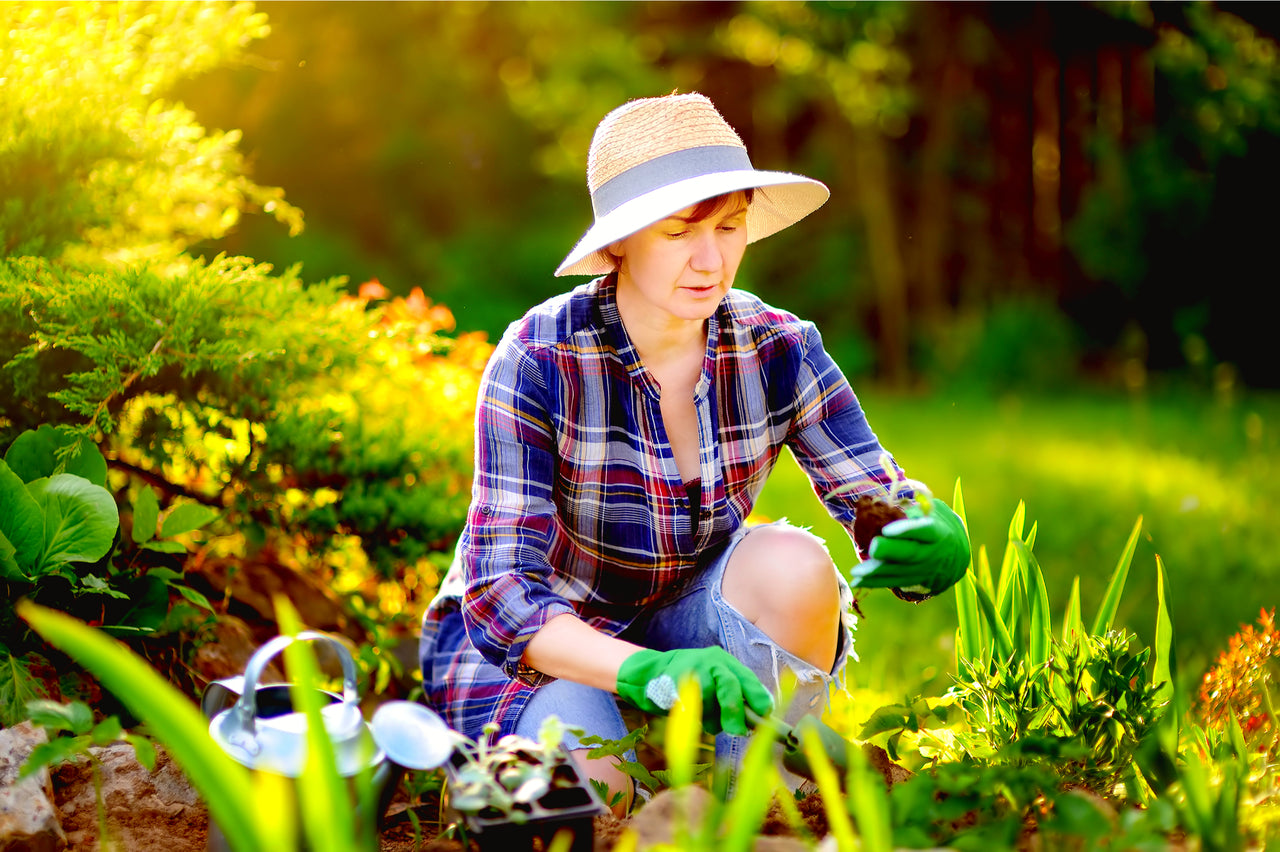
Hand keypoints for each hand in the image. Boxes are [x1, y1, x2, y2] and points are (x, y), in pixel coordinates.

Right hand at [616, 647, 772, 735]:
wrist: (652, 671)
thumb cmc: (694, 680)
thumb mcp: (717, 679)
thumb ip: (736, 694)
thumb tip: (761, 717)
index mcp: (726, 662)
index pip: (747, 678)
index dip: (758, 697)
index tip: (765, 714)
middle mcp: (711, 662)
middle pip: (729, 685)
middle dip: (734, 711)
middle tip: (737, 731)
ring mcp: (691, 671)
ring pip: (709, 700)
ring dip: (711, 719)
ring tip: (708, 721)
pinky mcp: (673, 683)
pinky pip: (689, 706)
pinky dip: (694, 717)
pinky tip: (690, 714)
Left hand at [849, 499, 969, 595]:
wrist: (955, 556)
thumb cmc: (938, 526)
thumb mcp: (933, 513)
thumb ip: (914, 511)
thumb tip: (887, 506)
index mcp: (938, 533)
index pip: (924, 530)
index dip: (907, 530)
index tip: (888, 529)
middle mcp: (931, 554)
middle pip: (910, 554)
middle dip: (890, 551)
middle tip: (873, 547)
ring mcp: (923, 570)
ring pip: (899, 572)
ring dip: (877, 572)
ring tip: (857, 571)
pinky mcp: (913, 581)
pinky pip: (893, 582)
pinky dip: (876, 582)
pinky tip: (858, 582)